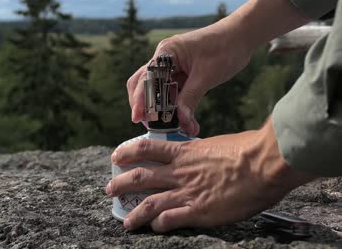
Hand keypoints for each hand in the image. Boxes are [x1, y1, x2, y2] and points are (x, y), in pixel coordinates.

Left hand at [106, 118, 313, 231]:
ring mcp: (187, 192)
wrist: (264, 162)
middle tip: (109, 188)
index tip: (116, 155)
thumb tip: (195, 154)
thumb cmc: (246, 150)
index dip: (128, 152)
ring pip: (150, 202)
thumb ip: (200, 153)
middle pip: (141, 176)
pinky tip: (155, 228)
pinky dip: (159, 225)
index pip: (147, 148)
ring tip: (125, 221)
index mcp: (185, 152)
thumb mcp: (216, 145)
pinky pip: (171, 220)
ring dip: (134, 213)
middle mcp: (180, 172)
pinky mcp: (199, 211)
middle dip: (121, 183)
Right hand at [128, 24, 251, 134]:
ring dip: (162, 109)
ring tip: (172, 128)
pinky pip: (172, 93)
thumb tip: (181, 121)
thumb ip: (190, 98)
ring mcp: (172, 66)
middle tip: (151, 125)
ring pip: (157, 91)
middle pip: (142, 84)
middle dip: (145, 106)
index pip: (145, 78)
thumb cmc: (225, 48)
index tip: (138, 118)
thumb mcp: (207, 76)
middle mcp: (164, 59)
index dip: (140, 100)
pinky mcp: (181, 74)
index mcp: (166, 53)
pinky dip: (175, 107)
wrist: (242, 36)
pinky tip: (186, 121)